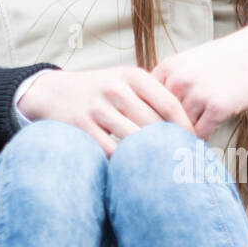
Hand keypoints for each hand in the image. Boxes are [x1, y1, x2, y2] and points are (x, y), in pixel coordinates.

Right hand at [18, 65, 196, 155]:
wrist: (52, 92)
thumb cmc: (99, 91)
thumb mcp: (124, 81)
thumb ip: (152, 96)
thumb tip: (188, 125)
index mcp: (132, 76)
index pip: (169, 104)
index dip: (185, 127)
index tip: (195, 144)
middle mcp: (116, 89)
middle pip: (155, 124)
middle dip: (172, 145)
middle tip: (184, 162)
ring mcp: (98, 108)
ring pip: (135, 139)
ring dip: (150, 156)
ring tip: (164, 170)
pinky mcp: (82, 127)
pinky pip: (112, 152)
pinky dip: (124, 163)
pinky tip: (133, 170)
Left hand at [150, 20, 247, 140]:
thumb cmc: (222, 60)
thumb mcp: (187, 63)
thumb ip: (168, 83)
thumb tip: (148, 113)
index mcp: (167, 68)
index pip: (145, 103)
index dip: (149, 119)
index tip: (155, 130)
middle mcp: (178, 80)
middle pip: (161, 119)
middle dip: (166, 132)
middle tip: (169, 144)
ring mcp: (198, 93)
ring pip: (180, 128)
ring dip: (184, 137)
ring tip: (188, 141)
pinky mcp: (218, 107)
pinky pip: (201, 133)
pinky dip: (201, 140)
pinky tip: (204, 136)